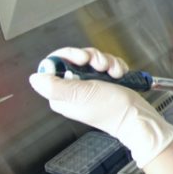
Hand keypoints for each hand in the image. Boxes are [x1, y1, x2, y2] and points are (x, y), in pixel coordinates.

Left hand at [29, 47, 172, 167]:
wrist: (137, 117)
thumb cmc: (112, 110)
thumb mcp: (81, 95)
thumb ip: (55, 87)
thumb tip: (35, 78)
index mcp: (62, 94)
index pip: (55, 65)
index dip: (69, 56)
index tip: (82, 59)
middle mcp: (74, 88)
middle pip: (75, 58)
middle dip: (92, 58)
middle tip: (100, 66)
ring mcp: (90, 84)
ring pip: (92, 59)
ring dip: (106, 61)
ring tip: (113, 72)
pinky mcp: (105, 81)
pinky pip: (106, 63)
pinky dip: (115, 65)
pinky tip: (119, 73)